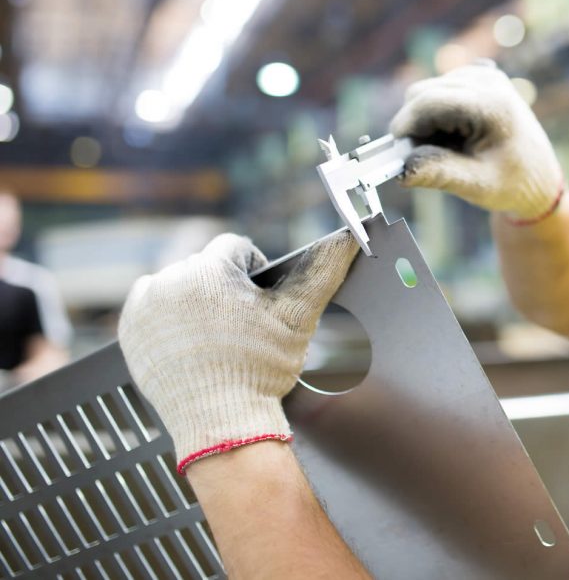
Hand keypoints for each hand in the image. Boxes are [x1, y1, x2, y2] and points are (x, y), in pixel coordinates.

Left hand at [118, 231, 358, 472]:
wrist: (220, 422)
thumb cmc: (260, 370)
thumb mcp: (298, 316)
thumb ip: (323, 270)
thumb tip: (349, 237)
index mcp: (209, 269)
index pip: (236, 248)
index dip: (254, 272)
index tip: (258, 304)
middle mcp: (170, 279)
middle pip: (205, 266)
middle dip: (223, 288)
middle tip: (238, 326)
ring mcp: (145, 305)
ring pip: (178, 284)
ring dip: (195, 299)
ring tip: (213, 335)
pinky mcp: (129, 329)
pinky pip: (151, 306)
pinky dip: (168, 317)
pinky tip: (189, 341)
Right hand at [389, 62, 562, 222]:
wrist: (539, 178)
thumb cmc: (512, 184)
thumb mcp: (476, 185)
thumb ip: (439, 174)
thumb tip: (401, 169)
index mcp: (492, 105)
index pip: (428, 102)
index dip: (405, 126)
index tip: (397, 154)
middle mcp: (488, 80)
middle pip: (422, 93)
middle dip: (416, 127)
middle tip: (433, 158)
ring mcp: (485, 74)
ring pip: (426, 90)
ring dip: (426, 121)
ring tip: (451, 149)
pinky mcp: (479, 76)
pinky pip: (439, 88)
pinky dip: (438, 112)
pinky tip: (457, 132)